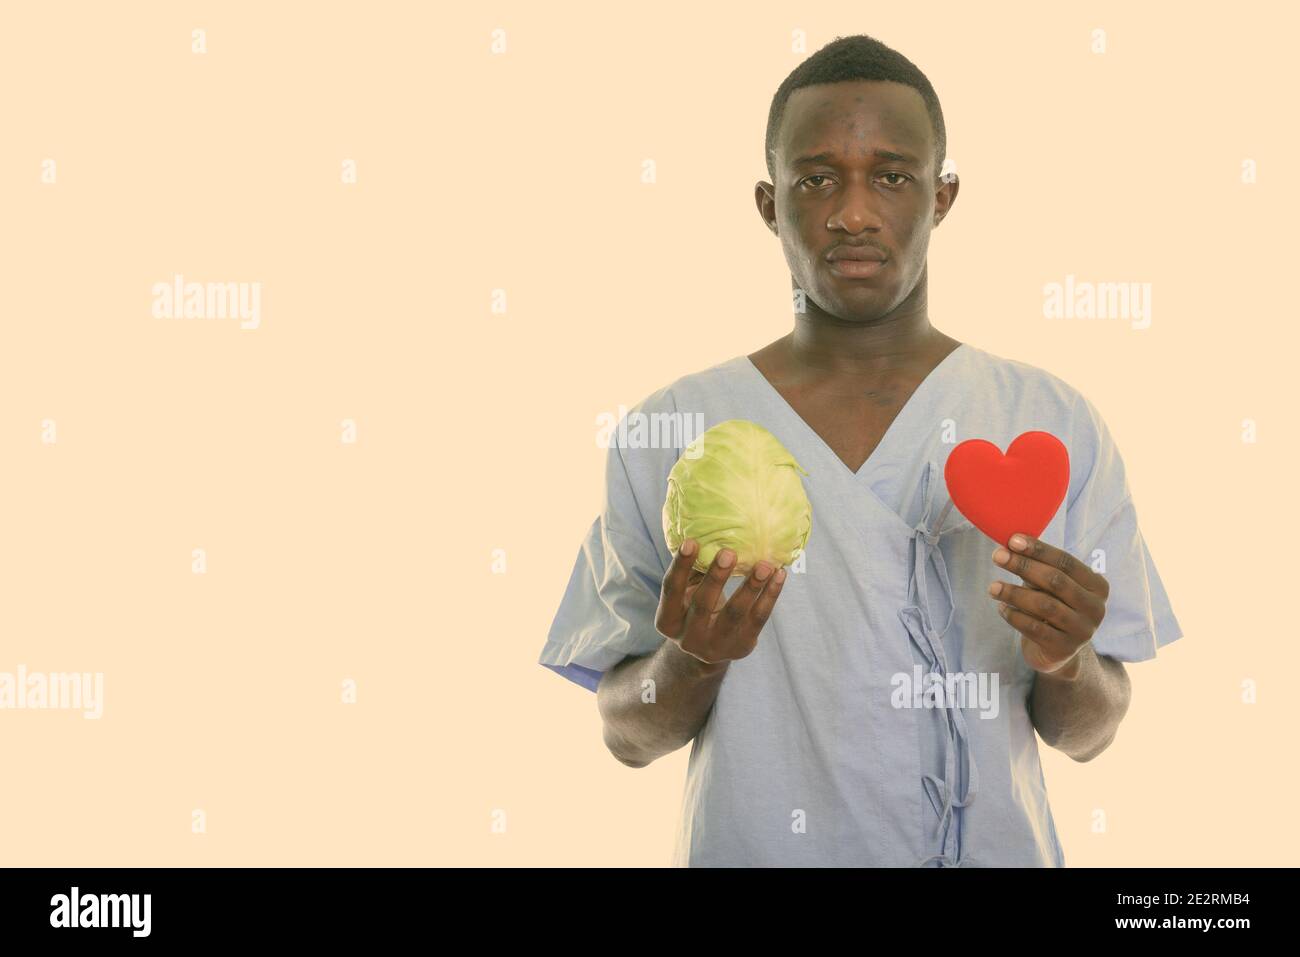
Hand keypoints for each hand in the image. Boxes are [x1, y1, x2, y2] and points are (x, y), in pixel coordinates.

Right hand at [655, 539, 786, 667]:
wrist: (711, 648)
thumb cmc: (697, 607)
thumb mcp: (688, 594)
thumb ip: (694, 570)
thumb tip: (708, 532)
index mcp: (667, 621)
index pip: (671, 590)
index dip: (680, 566)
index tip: (691, 541)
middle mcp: (688, 638)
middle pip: (703, 604)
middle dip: (717, 577)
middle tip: (729, 552)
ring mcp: (715, 646)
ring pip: (735, 613)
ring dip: (751, 586)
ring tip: (765, 565)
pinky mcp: (741, 647)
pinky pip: (758, 618)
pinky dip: (770, 595)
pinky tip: (779, 575)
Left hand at [989, 533, 1108, 676]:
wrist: (1059, 651)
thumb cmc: (1054, 607)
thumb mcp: (1052, 586)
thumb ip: (1039, 567)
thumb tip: (1011, 545)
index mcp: (1097, 586)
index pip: (1066, 562)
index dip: (1039, 550)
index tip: (1013, 540)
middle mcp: (1095, 608)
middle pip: (1056, 581)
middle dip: (1023, 566)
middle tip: (997, 556)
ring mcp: (1082, 630)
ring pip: (1044, 605)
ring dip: (1014, 593)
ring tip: (993, 587)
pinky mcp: (1064, 649)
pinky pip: (1034, 628)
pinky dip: (1014, 616)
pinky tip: (1001, 608)